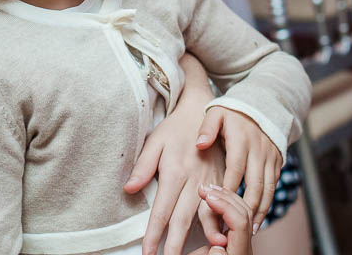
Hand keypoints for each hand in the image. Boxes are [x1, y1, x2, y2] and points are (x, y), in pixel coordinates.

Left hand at [125, 82, 226, 254]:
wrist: (203, 111)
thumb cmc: (175, 128)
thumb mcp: (155, 141)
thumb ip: (143, 167)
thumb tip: (128, 190)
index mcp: (175, 173)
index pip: (161, 211)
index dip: (154, 235)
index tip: (147, 254)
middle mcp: (195, 181)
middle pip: (183, 221)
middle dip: (175, 246)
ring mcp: (212, 182)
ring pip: (207, 218)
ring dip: (201, 240)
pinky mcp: (224, 181)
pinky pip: (223, 208)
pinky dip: (221, 225)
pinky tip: (219, 240)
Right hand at [188, 184, 255, 254]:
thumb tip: (219, 246)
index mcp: (238, 254)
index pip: (240, 222)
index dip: (224, 206)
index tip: (207, 197)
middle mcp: (244, 247)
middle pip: (244, 212)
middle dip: (225, 196)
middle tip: (204, 189)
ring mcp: (242, 242)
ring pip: (243, 211)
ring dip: (226, 197)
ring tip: (208, 189)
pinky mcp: (235, 239)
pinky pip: (237, 215)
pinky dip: (226, 202)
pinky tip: (214, 197)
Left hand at [195, 108, 282, 222]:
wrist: (261, 104)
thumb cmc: (232, 112)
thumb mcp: (216, 113)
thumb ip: (207, 128)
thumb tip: (199, 144)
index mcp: (241, 140)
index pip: (235, 169)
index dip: (228, 188)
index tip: (218, 206)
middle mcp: (259, 151)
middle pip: (255, 184)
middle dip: (245, 207)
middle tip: (234, 226)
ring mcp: (270, 158)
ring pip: (267, 189)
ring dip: (259, 210)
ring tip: (248, 229)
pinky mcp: (277, 163)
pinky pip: (273, 187)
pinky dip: (267, 204)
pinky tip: (258, 218)